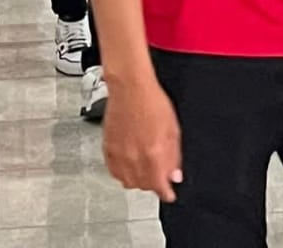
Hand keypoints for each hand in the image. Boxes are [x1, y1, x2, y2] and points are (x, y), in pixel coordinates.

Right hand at [103, 75, 184, 201]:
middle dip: (153, 183)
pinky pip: (114, 172)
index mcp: (153, 154)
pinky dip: (123, 172)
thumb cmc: (152, 102)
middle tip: (159, 174)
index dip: (166, 193)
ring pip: (128, 182)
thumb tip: (175, 175)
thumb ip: (174, 156)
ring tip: (145, 168)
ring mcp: (119, 155)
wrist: (130, 88)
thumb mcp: (173, 129)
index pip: (159, 186)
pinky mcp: (107, 150)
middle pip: (144, 186)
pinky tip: (130, 163)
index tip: (169, 194)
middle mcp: (134, 158)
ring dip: (138, 180)